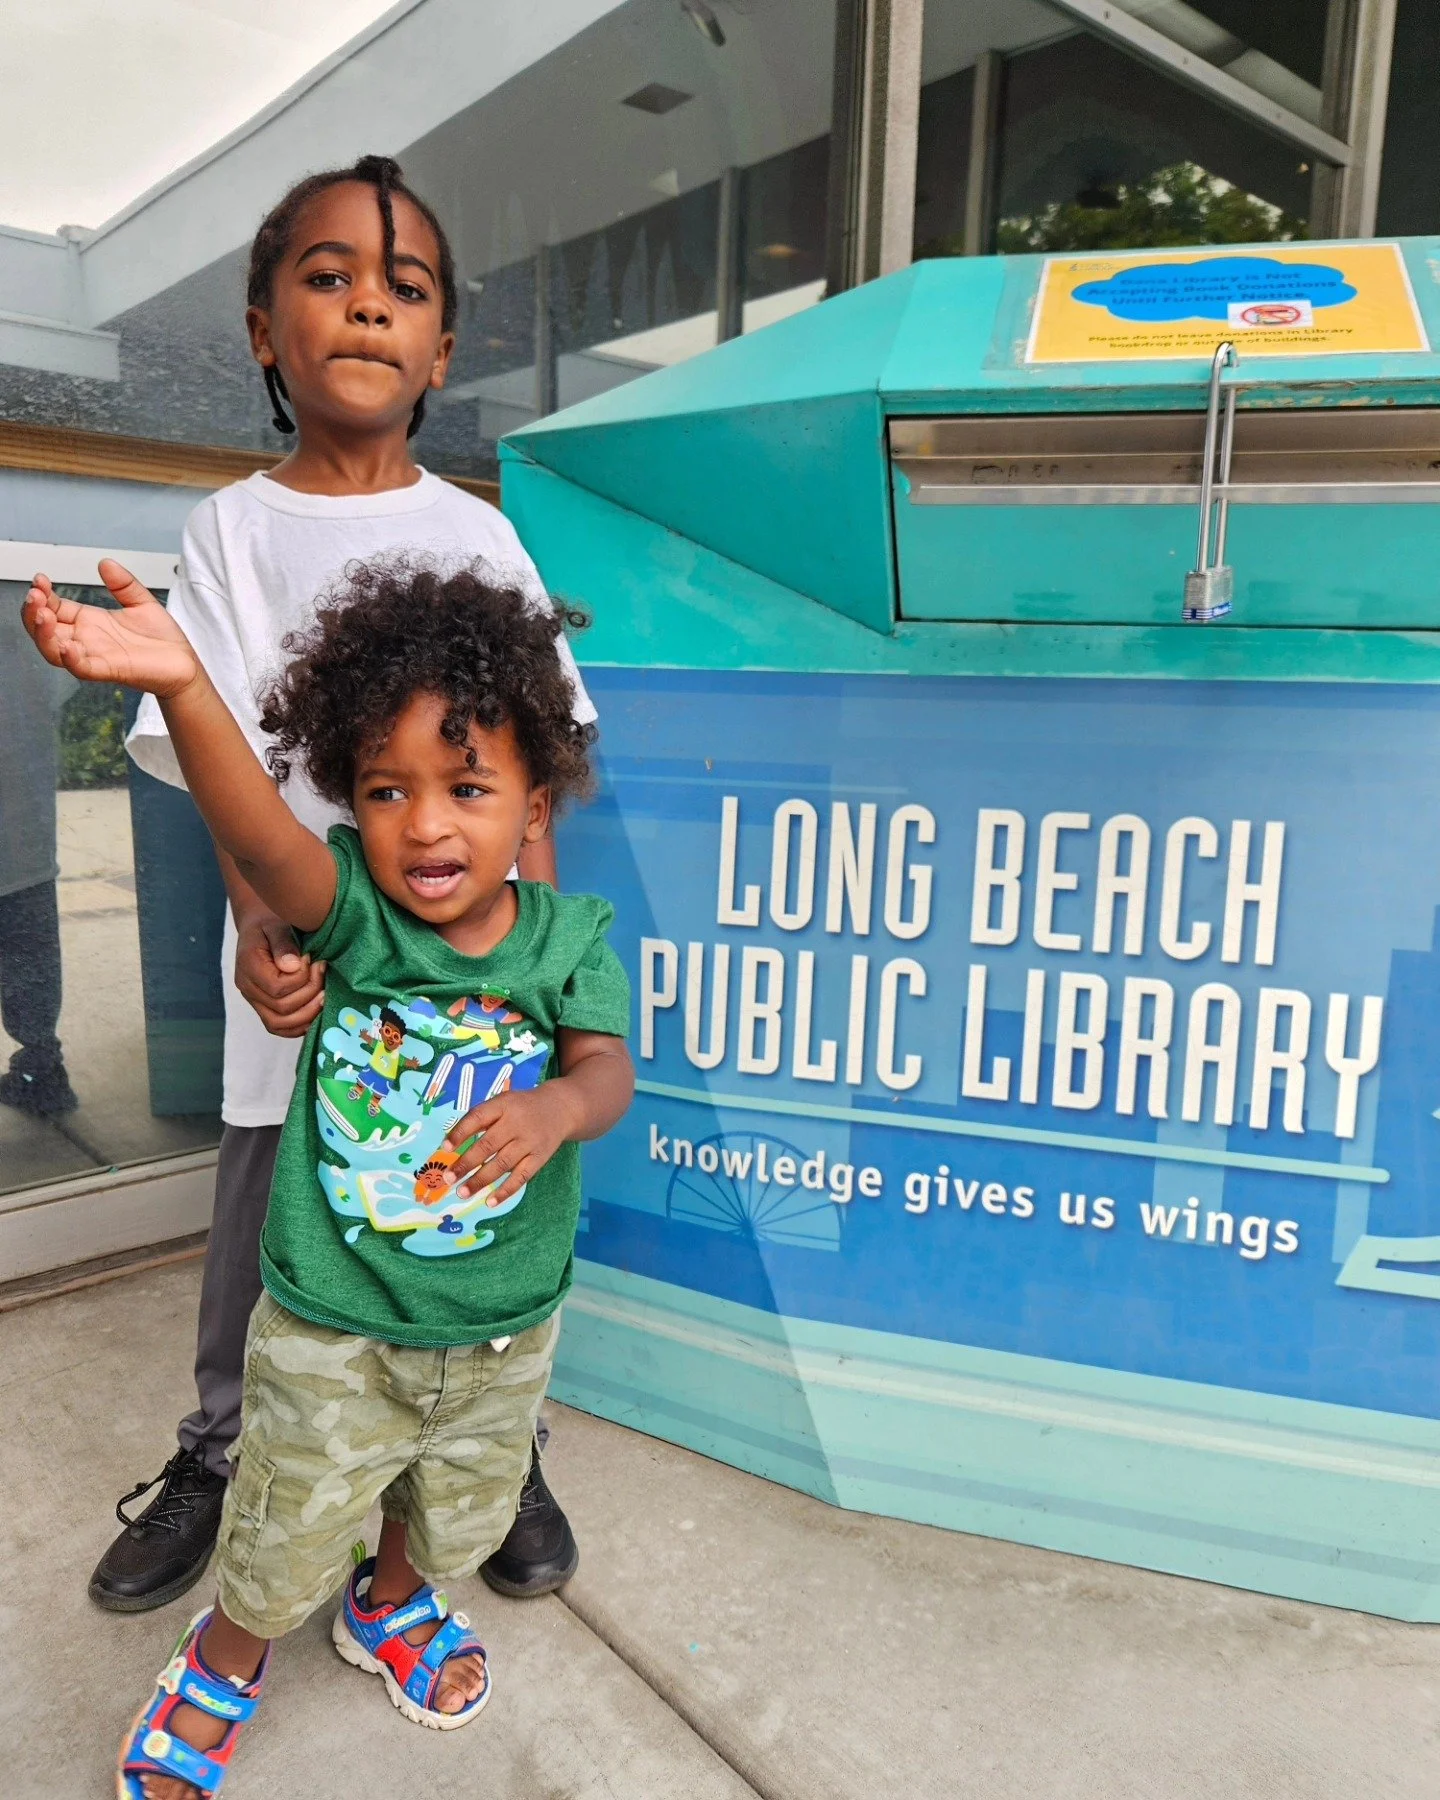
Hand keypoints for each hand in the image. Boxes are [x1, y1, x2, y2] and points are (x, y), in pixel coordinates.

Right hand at [23, 559, 196, 694]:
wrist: (185, 664)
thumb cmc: (162, 640)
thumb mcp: (141, 602)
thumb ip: (123, 583)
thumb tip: (105, 563)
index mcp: (89, 622)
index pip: (53, 608)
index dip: (42, 595)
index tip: (40, 578)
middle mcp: (86, 640)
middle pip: (45, 630)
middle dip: (33, 612)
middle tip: (35, 594)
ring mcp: (95, 656)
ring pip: (54, 650)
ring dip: (42, 633)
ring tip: (42, 614)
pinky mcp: (109, 671)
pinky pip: (82, 668)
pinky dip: (71, 658)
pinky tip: (67, 644)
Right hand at [234, 915, 325, 1037]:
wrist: (260, 929)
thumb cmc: (271, 924)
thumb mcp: (277, 925)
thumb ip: (284, 944)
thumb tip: (293, 966)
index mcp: (248, 966)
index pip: (277, 987)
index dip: (302, 979)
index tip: (314, 961)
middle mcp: (247, 988)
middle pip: (281, 1008)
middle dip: (310, 993)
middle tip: (323, 974)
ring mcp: (254, 1001)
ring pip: (280, 1024)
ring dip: (308, 1013)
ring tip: (325, 995)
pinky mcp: (264, 1009)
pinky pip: (280, 1028)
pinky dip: (300, 1025)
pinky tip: (317, 1011)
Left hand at [443, 1085, 578, 1206]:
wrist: (560, 1108)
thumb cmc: (521, 1108)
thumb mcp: (503, 1103)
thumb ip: (481, 1120)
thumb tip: (452, 1147)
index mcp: (503, 1105)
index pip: (477, 1117)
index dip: (460, 1133)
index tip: (445, 1148)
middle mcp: (516, 1123)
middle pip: (488, 1145)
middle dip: (466, 1163)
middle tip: (449, 1179)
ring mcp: (529, 1142)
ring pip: (502, 1164)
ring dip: (480, 1180)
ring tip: (462, 1193)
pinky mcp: (540, 1158)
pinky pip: (521, 1177)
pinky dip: (505, 1191)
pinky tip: (490, 1202)